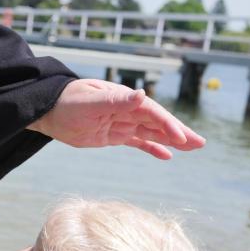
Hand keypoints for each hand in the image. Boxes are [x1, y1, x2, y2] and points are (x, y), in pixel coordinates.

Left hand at [27, 79, 205, 159]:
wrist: (49, 112)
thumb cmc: (67, 104)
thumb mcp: (90, 103)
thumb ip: (116, 101)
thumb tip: (142, 94)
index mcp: (123, 100)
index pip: (151, 113)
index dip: (167, 125)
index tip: (181, 138)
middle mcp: (126, 110)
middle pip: (157, 122)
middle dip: (179, 132)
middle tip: (200, 143)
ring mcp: (121, 123)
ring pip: (151, 132)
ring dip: (172, 140)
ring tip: (193, 148)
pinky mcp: (114, 135)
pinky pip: (138, 142)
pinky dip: (153, 148)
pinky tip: (168, 156)